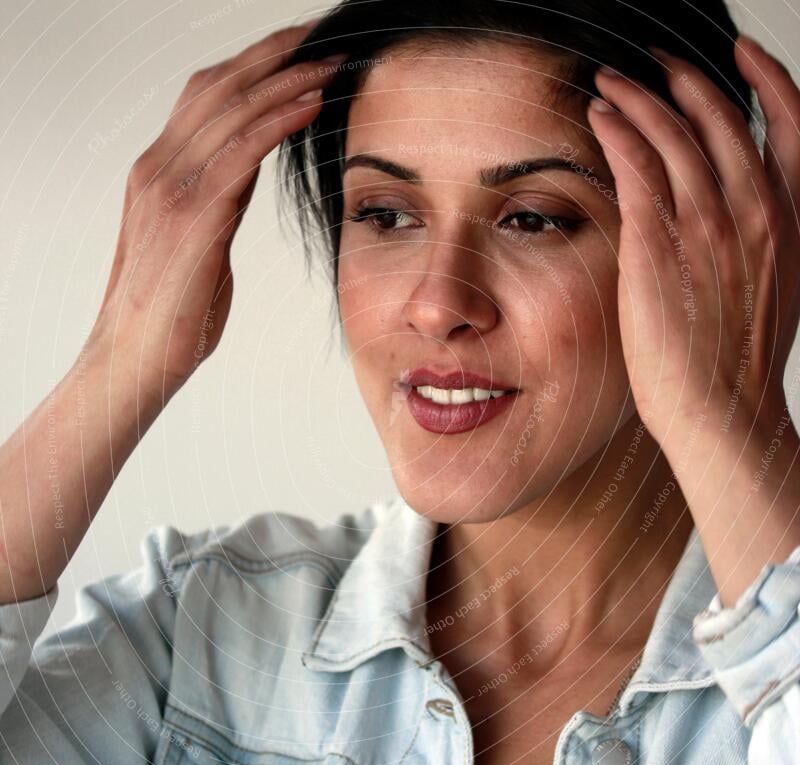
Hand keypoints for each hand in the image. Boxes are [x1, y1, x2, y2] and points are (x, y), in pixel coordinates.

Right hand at [87, 22, 342, 405]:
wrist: (135, 357)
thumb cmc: (172, 310)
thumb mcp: (197, 241)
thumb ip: (215, 199)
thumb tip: (245, 173)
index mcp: (160, 170)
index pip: (210, 96)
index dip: (256, 66)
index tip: (301, 49)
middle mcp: (159, 166)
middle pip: (220, 85)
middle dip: (274, 53)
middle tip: (322, 33)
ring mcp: (169, 187)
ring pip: (230, 108)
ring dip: (285, 77)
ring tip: (330, 57)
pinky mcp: (190, 216)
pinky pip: (239, 152)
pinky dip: (276, 120)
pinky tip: (310, 102)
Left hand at [586, 35, 799, 442]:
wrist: (724, 410)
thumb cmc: (737, 366)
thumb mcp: (773, 293)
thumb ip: (760, 245)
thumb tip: (733, 224)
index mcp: (791, 220)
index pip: (791, 123)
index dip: (766, 78)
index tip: (739, 53)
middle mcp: (756, 210)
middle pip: (724, 118)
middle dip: (687, 80)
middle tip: (656, 62)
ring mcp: (710, 223)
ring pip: (675, 133)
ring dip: (641, 97)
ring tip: (613, 81)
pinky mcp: (660, 242)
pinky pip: (639, 164)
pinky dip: (620, 130)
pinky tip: (601, 115)